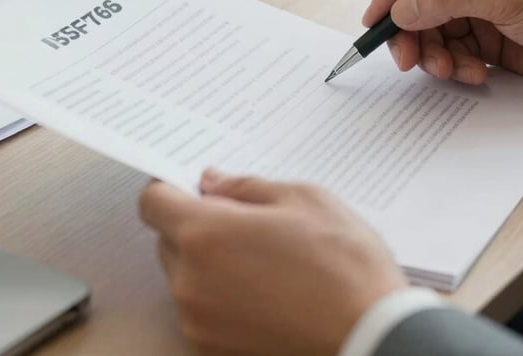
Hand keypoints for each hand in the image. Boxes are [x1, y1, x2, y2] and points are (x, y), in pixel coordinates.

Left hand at [140, 169, 406, 355]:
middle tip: (247, 219)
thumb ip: (246, 187)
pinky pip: (202, 308)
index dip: (172, 187)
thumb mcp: (302, 199)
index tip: (195, 186)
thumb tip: (212, 182)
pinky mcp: (214, 349)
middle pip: (168, 239)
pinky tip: (266, 287)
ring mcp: (199, 322)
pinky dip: (221, 294)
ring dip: (209, 260)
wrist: (370, 336)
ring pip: (185, 275)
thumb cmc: (342, 264)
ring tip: (265, 257)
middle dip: (197, 223)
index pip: (153, 202)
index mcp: (205, 235)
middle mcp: (190, 282)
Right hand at [363, 0, 522, 88]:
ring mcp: (478, 8)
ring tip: (451, 70)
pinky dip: (453, 67)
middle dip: (408, 30)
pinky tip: (473, 75)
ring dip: (432, 53)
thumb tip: (399, 10)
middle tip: (406, 59)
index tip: (377, 18)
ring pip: (430, 30)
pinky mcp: (486, 39)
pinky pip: (451, 52)